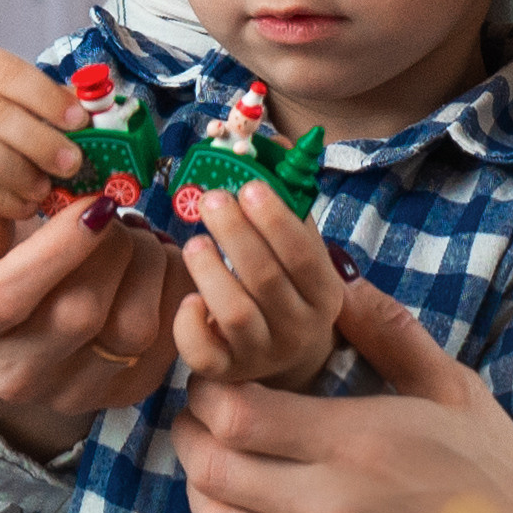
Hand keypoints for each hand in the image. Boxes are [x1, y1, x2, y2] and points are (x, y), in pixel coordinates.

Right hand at [0, 198, 192, 458]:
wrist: (10, 328)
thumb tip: (5, 217)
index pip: (6, 296)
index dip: (58, 248)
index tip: (94, 204)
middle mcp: (15, 373)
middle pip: (80, 314)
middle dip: (114, 247)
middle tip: (114, 212)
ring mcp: (72, 392)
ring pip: (134, 329)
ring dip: (150, 265)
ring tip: (136, 235)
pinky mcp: (121, 392)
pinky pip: (168, 340)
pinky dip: (175, 289)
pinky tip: (156, 263)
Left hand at [172, 275, 512, 512]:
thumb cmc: (490, 473)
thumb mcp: (451, 390)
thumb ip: (389, 332)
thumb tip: (339, 282)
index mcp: (357, 442)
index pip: (238, 415)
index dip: (207, 393)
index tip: (213, 378)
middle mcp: (330, 503)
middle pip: (212, 466)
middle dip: (187, 431)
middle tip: (197, 411)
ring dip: (196, 482)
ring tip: (206, 453)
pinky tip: (237, 502)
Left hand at [174, 181, 342, 389]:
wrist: (281, 352)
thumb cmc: (285, 286)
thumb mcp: (294, 246)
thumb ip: (287, 197)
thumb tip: (272, 141)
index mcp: (324, 293)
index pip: (304, 256)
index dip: (276, 220)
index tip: (249, 185)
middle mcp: (298, 328)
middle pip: (266, 280)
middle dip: (236, 235)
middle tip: (212, 200)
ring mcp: (261, 353)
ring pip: (236, 314)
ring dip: (211, 272)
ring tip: (194, 242)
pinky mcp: (224, 371)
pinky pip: (204, 354)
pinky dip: (191, 325)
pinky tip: (188, 299)